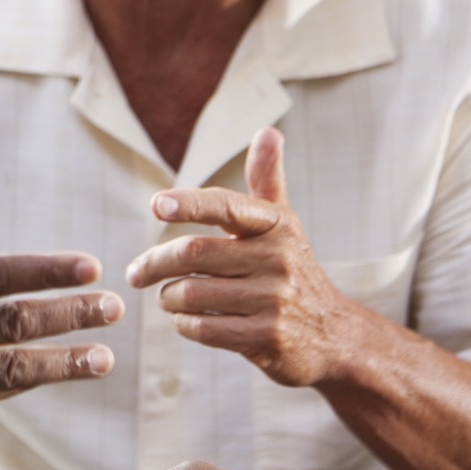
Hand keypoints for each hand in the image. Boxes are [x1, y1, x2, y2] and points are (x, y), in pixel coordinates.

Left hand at [127, 127, 365, 387]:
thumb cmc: (293, 270)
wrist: (334, 335)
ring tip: (167, 297)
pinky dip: (183, 324)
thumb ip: (267, 180)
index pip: (226, 206)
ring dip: (168, 298)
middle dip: (155, 264)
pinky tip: (185, 319)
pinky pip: (203, 328)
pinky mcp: (267, 338)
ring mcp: (275, 301)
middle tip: (136, 273)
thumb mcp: (282, 224)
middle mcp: (278, 259)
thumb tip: (268, 131)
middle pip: (193, 253)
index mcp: (275, 225)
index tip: (156, 205)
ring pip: (192, 293)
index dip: (189, 204)